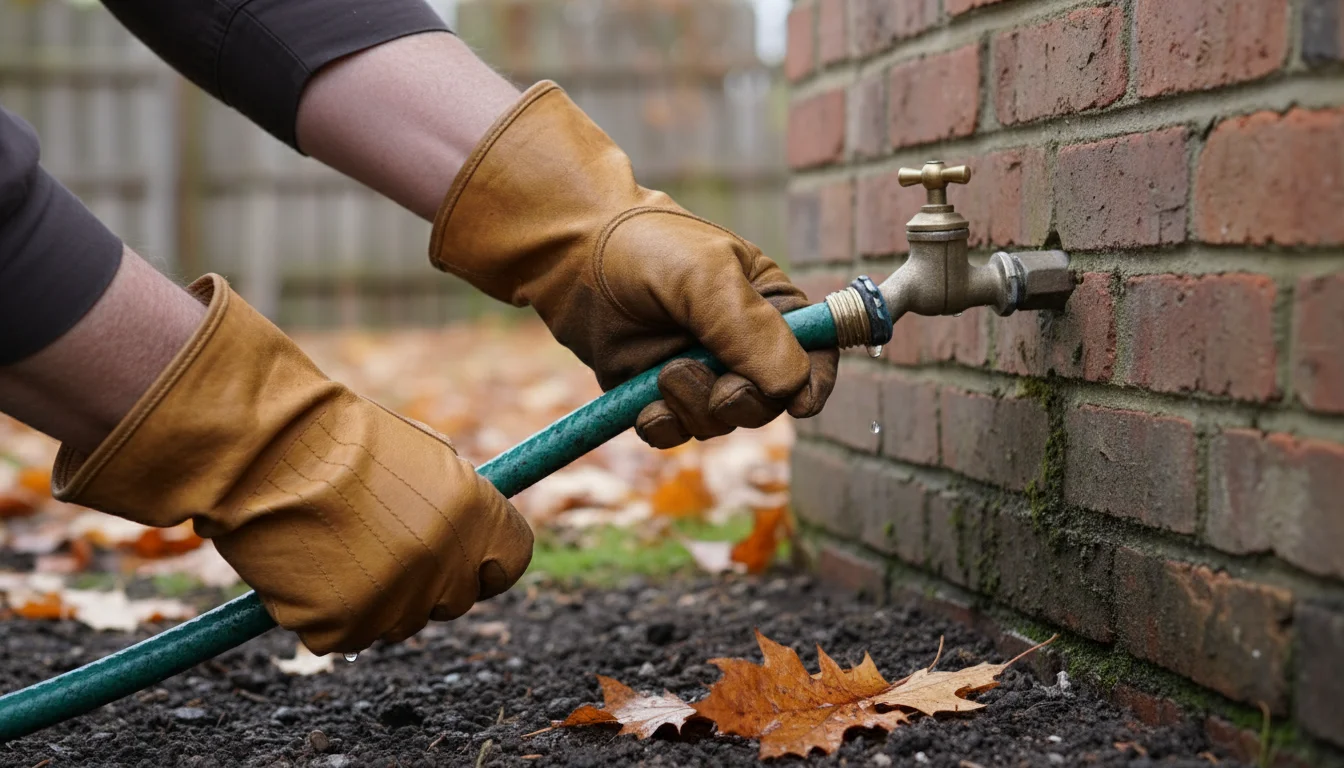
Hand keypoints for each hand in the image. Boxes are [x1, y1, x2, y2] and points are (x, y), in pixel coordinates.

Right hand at [50, 275, 532, 653]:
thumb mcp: (420, 454)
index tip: (468, 558)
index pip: (512, 561)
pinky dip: (323, 612)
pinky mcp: (344, 628)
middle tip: (379, 546)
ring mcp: (395, 600)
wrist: (262, 448)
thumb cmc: (336, 438)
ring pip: (397, 620)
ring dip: (373, 596)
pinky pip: (344, 634)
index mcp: (474, 515)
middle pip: (455, 599)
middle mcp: (445, 564)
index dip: (487, 561)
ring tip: (331, 543)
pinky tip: (303, 566)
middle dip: (426, 580)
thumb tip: (477, 533)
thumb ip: (457, 499)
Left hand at [428, 82, 838, 447]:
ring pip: (721, 422)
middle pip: (769, 403)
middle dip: (740, 402)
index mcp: (772, 308)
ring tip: (664, 374)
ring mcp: (700, 373)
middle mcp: (741, 346)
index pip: (816, 356)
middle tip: (709, 383)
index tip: (799, 404)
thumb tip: (792, 387)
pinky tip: (644, 405)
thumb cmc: (647, 247)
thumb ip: (750, 329)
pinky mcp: (657, 395)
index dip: (813, 384)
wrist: (571, 254)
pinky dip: (662, 427)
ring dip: (695, 409)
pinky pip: (675, 434)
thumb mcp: (706, 276)